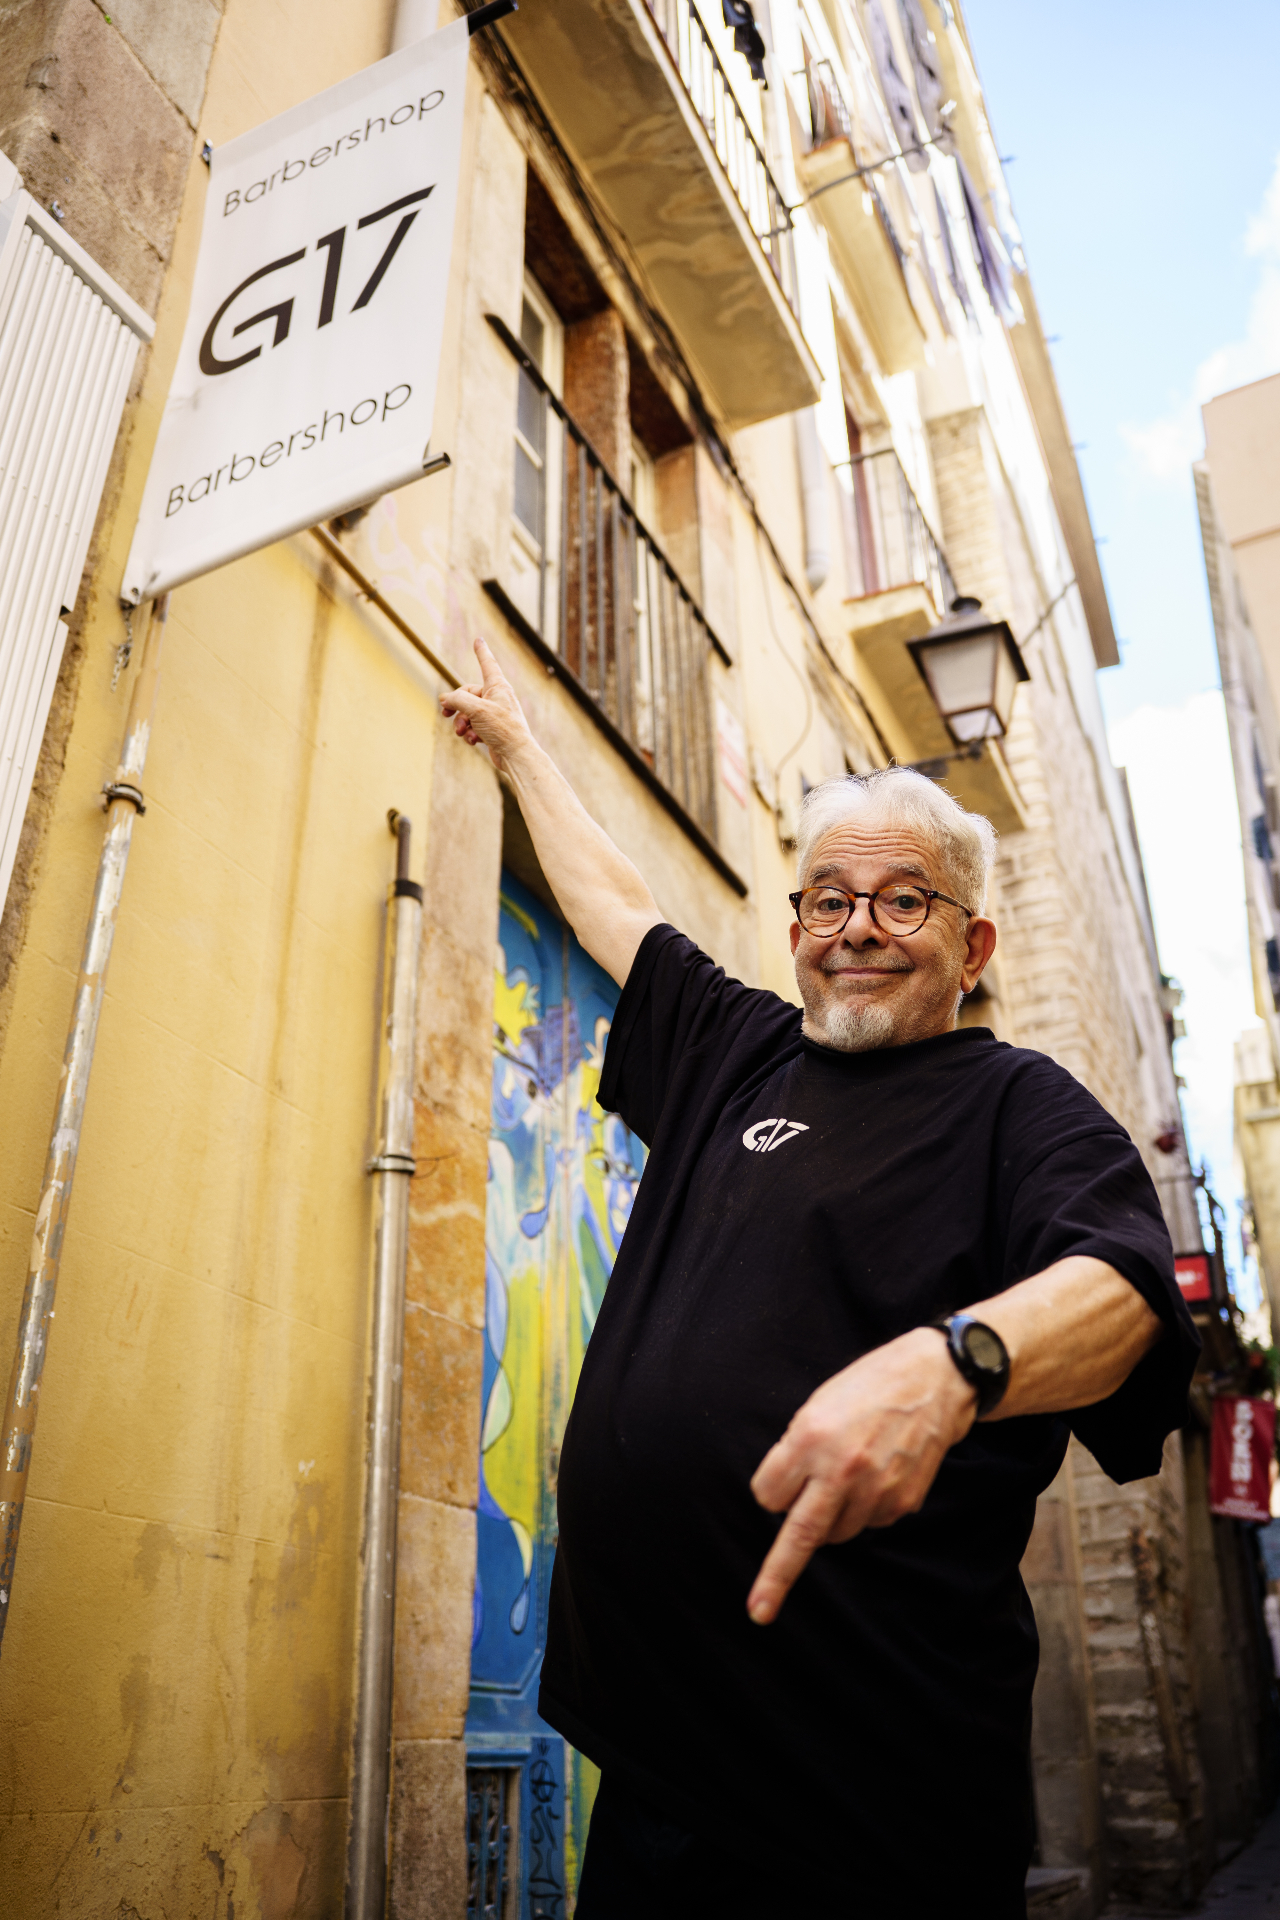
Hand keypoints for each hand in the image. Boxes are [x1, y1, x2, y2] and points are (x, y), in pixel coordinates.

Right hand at [440, 638, 534, 775]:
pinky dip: (470, 733)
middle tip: (445, 713)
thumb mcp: (475, 710)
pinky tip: (473, 741)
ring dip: (461, 722)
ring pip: (469, 712)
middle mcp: (498, 698)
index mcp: (498, 687)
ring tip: (461, 731)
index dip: (481, 651)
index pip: (487, 664)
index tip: (479, 640)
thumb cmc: (502, 729)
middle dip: (456, 705)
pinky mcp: (493, 730)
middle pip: (468, 694)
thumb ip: (457, 700)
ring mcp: (495, 714)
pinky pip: (474, 726)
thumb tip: (445, 699)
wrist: (516, 756)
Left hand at [746, 1327, 975, 1624]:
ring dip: (830, 1518)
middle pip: (799, 1536)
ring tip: (848, 1477)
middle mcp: (841, 1470)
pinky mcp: (901, 1504)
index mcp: (810, 1438)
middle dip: (776, 1577)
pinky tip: (875, 1477)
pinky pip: (866, 1524)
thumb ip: (795, 1452)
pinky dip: (862, 1510)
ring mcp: (874, 1491)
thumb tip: (780, 1502)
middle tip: (759, 1611)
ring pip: (834, 1534)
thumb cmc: (866, 1388)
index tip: (772, 1493)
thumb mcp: (817, 1406)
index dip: (771, 1489)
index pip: (768, 1494)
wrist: (933, 1382)